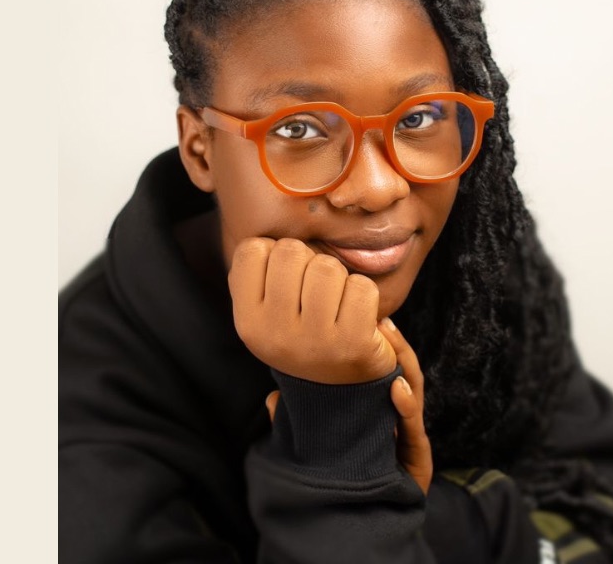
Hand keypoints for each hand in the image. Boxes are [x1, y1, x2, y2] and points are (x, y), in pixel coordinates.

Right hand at [230, 237, 396, 383]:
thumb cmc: (303, 335)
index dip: (275, 254)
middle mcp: (274, 334)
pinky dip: (364, 296)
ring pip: (328, 266)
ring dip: (339, 280)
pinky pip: (362, 287)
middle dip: (309, 262)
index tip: (286, 282)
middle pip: (291, 251)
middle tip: (315, 295)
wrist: (340, 394)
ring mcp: (315, 341)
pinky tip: (356, 318)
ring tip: (336, 307)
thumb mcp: (267, 312)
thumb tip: (267, 219)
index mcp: (247, 322)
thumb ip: (261, 271)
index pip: (253, 249)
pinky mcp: (354, 344)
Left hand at [263, 318, 431, 494]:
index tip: (366, 319)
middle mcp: (396, 416)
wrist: (370, 521)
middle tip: (382, 323)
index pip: (379, 369)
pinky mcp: (417, 458)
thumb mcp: (322, 444)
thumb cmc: (350, 477)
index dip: (376, 344)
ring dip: (404, 367)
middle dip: (395, 346)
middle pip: (401, 372)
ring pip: (413, 393)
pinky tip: (398, 390)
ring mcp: (408, 435)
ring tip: (391, 345)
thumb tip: (270, 399)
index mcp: (376, 407)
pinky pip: (416, 430)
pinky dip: (407, 408)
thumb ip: (301, 423)